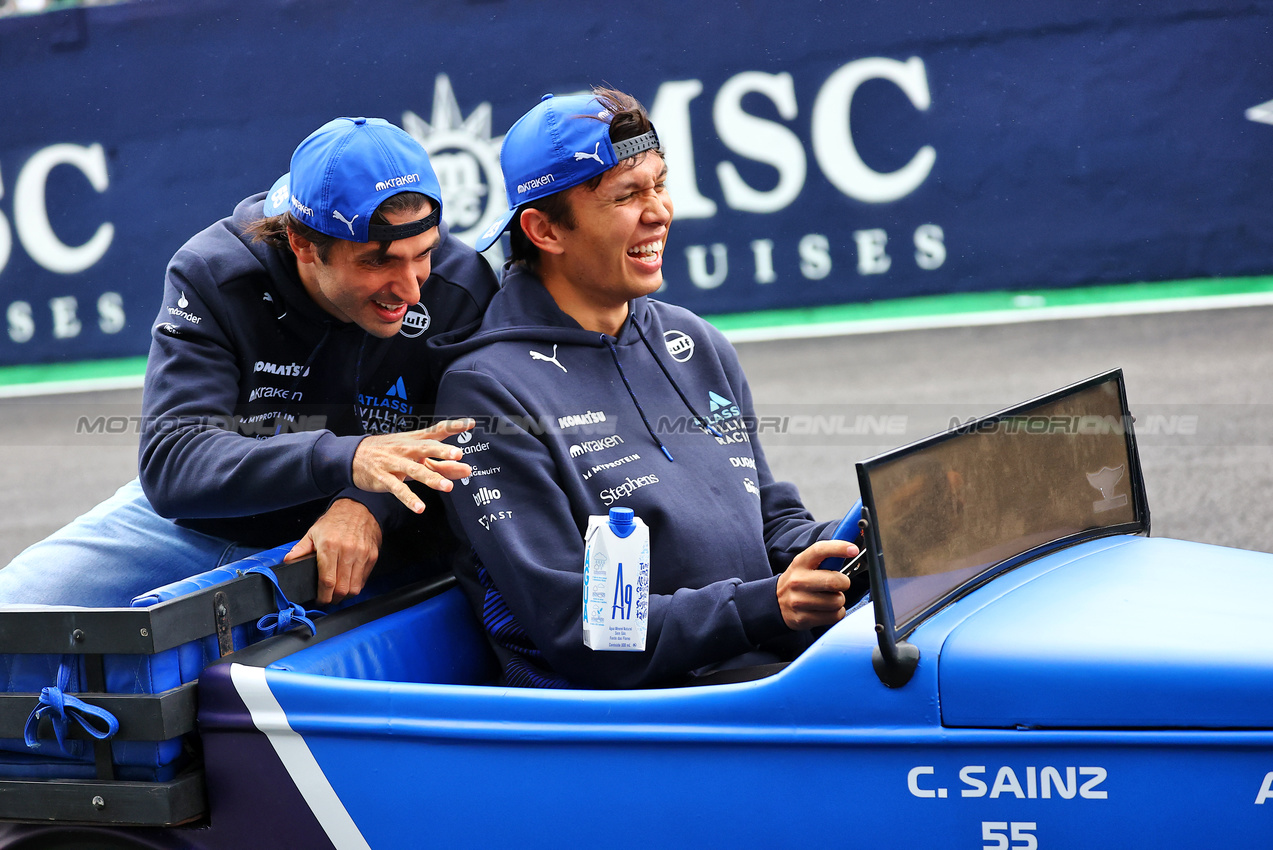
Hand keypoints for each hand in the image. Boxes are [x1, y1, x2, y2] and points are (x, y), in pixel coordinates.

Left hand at [285, 498, 382, 604]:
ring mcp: (362, 555)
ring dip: (345, 596)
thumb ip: (300, 549)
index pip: (327, 581)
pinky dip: (355, 586)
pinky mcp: (372, 556)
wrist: (359, 508)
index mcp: (330, 546)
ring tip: (338, 594)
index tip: (320, 600)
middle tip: (328, 599)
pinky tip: (348, 583)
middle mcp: (347, 552)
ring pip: (354, 588)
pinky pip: (364, 580)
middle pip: (342, 589)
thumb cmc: (335, 520)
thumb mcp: (313, 532)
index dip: (323, 596)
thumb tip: (288, 561)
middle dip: (333, 599)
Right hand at [352, 419, 474, 511]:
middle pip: (426, 448)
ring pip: (414, 470)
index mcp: (415, 440)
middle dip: (442, 451)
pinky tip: (420, 508)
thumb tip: (464, 470)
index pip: (437, 430)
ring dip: (431, 478)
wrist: (354, 456)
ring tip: (448, 487)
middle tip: (459, 454)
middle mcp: (406, 449)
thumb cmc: (391, 455)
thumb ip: (440, 464)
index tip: (470, 423)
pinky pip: (398, 489)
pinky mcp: (384, 478)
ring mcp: (394, 463)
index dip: (453, 426)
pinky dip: (409, 499)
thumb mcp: (415, 456)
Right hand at [776, 539, 857, 629]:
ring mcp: (799, 601)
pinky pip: (834, 616)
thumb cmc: (799, 580)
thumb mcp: (806, 564)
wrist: (777, 602)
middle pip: (834, 581)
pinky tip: (826, 609)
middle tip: (838, 584)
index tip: (853, 549)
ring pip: (837, 601)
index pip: (820, 550)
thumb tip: (851, 548)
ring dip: (838, 600)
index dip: (838, 548)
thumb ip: (826, 557)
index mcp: (800, 563)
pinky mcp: (803, 618)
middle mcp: (798, 581)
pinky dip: (836, 613)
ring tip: (828, 598)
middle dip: (843, 583)